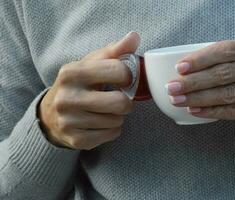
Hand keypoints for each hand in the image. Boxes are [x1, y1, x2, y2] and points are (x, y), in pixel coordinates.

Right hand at [38, 32, 139, 149]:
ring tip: (107, 111)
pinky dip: (112, 129)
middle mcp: (67, 97)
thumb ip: (114, 51)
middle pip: (120, 103)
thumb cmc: (78, 84)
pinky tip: (102, 123)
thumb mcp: (90, 64)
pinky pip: (112, 135)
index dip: (128, 76)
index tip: (124, 80)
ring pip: (117, 121)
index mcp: (71, 73)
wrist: (50, 114)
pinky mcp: (76, 139)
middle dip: (126, 102)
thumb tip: (134, 36)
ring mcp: (70, 121)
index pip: (118, 71)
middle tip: (120, 100)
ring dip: (118, 116)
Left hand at [166, 37, 234, 138]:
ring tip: (178, 100)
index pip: (226, 49)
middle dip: (193, 81)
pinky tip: (196, 111)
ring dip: (198, 98)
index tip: (180, 67)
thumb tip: (192, 71)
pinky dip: (212, 111)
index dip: (201, 58)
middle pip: (224, 72)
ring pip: (227, 93)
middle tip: (172, 87)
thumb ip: (233, 62)